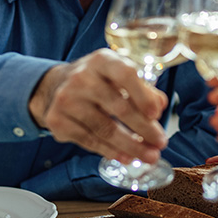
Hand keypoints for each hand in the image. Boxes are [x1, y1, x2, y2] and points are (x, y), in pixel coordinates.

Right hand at [28, 49, 168, 162]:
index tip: (157, 114)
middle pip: (119, 108)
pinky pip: (90, 141)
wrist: (57, 85)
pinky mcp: (57, 120)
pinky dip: (111, 151)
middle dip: (144, 129)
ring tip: (149, 155)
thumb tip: (160, 105)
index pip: (126, 74)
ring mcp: (67, 99)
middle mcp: (82, 77)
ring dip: (131, 146)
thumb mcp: (119, 74)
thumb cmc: (98, 80)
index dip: (143, 96)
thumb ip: (142, 88)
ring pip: (105, 129)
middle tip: (160, 142)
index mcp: (102, 60)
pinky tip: (126, 157)